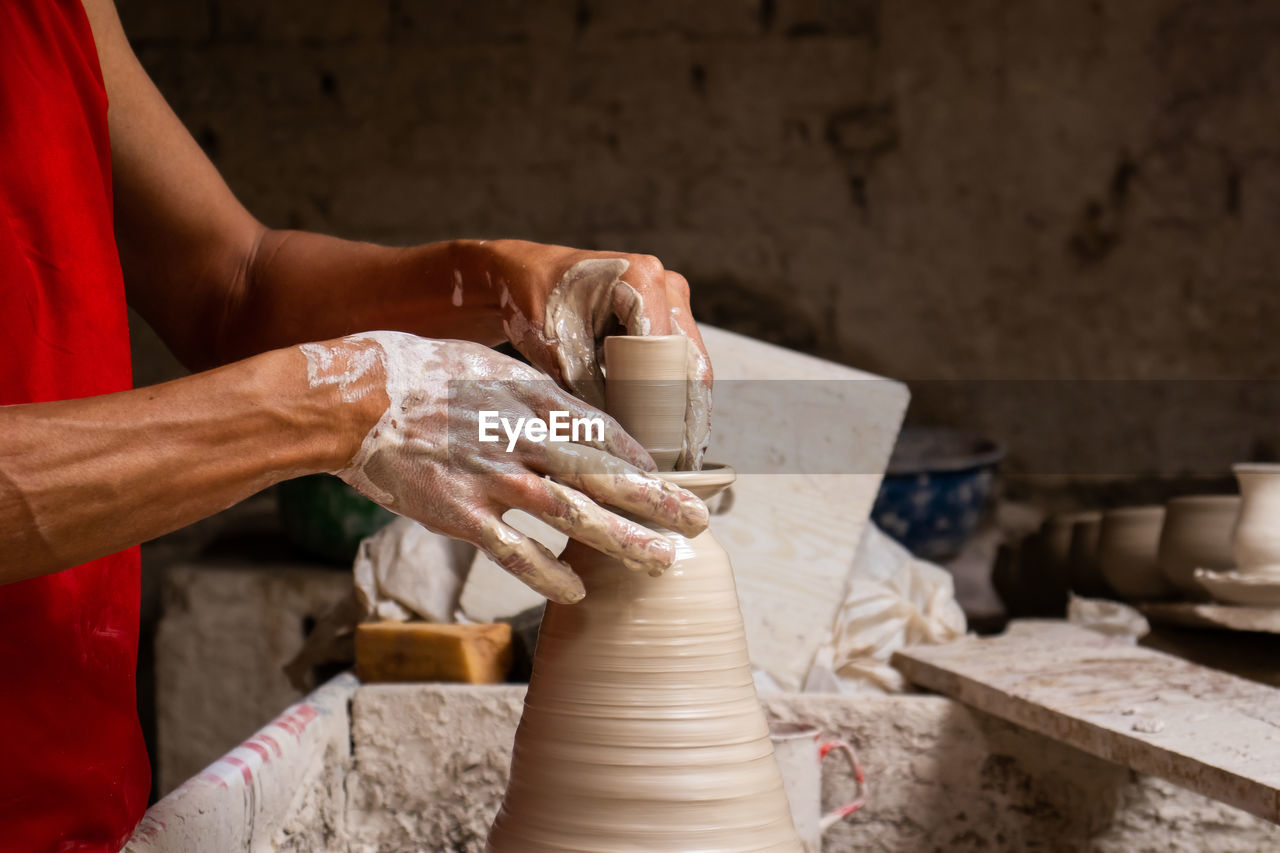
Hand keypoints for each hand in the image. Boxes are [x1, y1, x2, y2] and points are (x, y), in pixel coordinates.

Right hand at [300, 332, 708, 603]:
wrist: (352, 400)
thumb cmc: (419, 375)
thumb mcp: (487, 365)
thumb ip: (532, 394)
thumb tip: (572, 415)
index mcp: (531, 396)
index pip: (606, 432)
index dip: (645, 460)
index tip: (674, 480)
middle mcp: (522, 436)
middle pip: (604, 474)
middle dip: (657, 502)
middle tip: (699, 524)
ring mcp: (493, 477)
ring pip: (573, 514)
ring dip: (622, 541)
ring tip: (661, 562)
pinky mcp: (459, 513)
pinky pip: (513, 550)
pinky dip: (547, 574)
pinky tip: (576, 594)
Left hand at [481, 240, 712, 469]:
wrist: (520, 276)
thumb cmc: (532, 303)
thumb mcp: (557, 350)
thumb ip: (590, 391)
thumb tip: (623, 441)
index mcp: (642, 279)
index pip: (670, 354)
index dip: (674, 405)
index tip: (678, 450)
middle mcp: (665, 285)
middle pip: (691, 361)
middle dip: (690, 415)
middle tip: (687, 464)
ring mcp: (667, 298)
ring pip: (690, 364)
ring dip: (688, 409)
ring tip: (686, 458)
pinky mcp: (662, 314)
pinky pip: (678, 360)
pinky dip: (676, 395)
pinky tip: (677, 435)